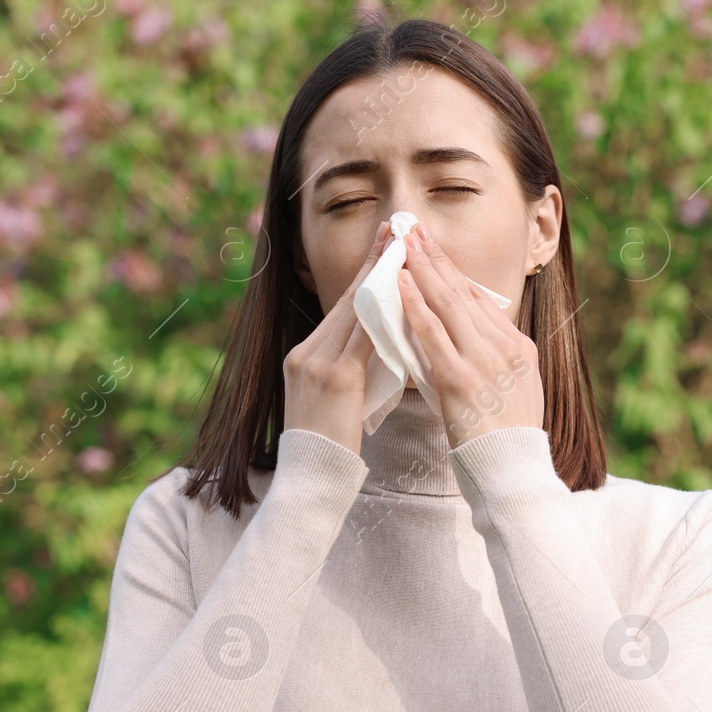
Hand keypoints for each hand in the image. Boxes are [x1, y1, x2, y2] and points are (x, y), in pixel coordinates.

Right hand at [282, 220, 391, 456]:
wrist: (310, 480)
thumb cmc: (329, 448)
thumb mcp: (334, 400)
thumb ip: (350, 369)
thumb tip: (381, 346)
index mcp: (305, 356)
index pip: (342, 308)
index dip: (365, 274)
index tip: (386, 244)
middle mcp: (307, 353)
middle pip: (348, 300)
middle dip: (375, 263)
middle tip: (398, 230)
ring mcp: (317, 364)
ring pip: (357, 312)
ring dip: (384, 279)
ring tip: (406, 251)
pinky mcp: (335, 379)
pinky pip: (366, 338)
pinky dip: (386, 314)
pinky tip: (405, 297)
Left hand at [397, 222, 543, 449]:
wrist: (512, 475)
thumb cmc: (504, 442)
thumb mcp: (512, 393)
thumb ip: (490, 363)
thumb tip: (459, 341)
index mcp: (519, 349)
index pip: (480, 301)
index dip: (453, 271)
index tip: (434, 249)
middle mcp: (505, 349)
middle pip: (464, 293)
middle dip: (436, 257)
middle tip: (414, 229)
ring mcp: (484, 362)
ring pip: (448, 304)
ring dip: (421, 270)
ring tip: (402, 244)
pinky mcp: (460, 380)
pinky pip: (432, 334)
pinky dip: (414, 306)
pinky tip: (399, 285)